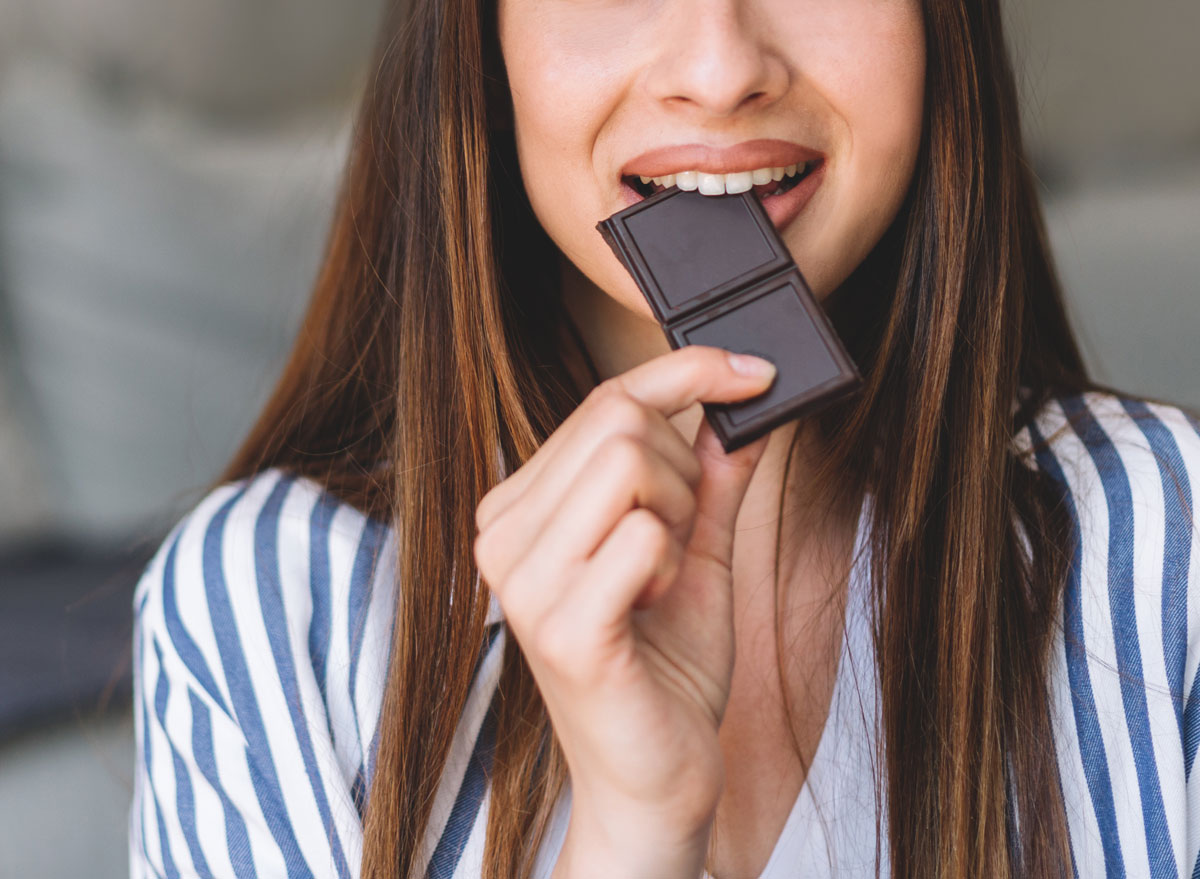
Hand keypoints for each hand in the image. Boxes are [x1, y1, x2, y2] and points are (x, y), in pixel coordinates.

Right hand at [473, 345, 776, 875]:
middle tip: (683, 537)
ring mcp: (523, 582)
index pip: (602, 401)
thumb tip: (740, 404)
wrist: (657, 776)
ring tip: (662, 577)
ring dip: (678, 514)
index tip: (752, 371)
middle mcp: (503, 535)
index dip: (685, 371)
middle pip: (619, 422)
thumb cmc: (665, 666)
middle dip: (684, 470)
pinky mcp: (559, 627)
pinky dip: (674, 564)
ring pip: (629, 462)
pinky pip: (646, 535)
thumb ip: (711, 476)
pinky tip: (654, 610)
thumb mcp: (695, 550)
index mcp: (523, 509)